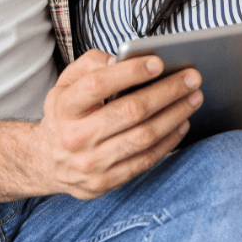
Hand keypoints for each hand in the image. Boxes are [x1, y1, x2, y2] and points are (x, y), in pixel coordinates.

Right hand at [37, 49, 203, 199]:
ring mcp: (91, 162)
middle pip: (130, 111)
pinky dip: (169, 140)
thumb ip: (89, 64)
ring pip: (143, 136)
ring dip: (174, 115)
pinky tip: (181, 122)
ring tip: (193, 98)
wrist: (48, 160)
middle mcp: (76, 136)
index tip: (158, 62)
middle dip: (166, 92)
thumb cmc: (65, 114)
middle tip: (191, 78)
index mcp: (64, 106)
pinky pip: (145, 160)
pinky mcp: (107, 182)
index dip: (131, 72)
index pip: (99, 84)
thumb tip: (121, 59)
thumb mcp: (65, 83)